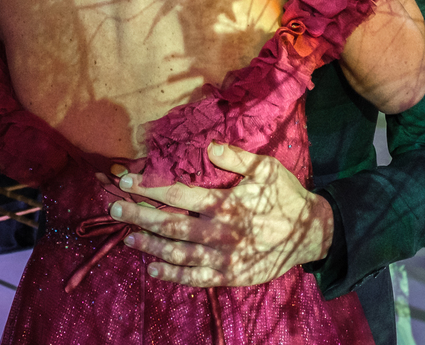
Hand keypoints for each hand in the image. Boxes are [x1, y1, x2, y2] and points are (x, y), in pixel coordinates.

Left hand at [110, 142, 333, 287]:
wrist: (311, 233)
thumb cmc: (286, 196)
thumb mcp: (266, 168)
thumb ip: (236, 157)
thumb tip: (207, 146)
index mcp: (225, 203)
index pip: (178, 195)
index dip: (150, 187)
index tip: (127, 182)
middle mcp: (219, 232)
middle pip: (170, 225)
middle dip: (139, 216)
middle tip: (113, 209)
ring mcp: (223, 257)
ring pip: (177, 253)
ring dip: (150, 245)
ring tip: (128, 238)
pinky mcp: (230, 275)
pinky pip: (195, 278)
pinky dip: (172, 275)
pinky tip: (153, 269)